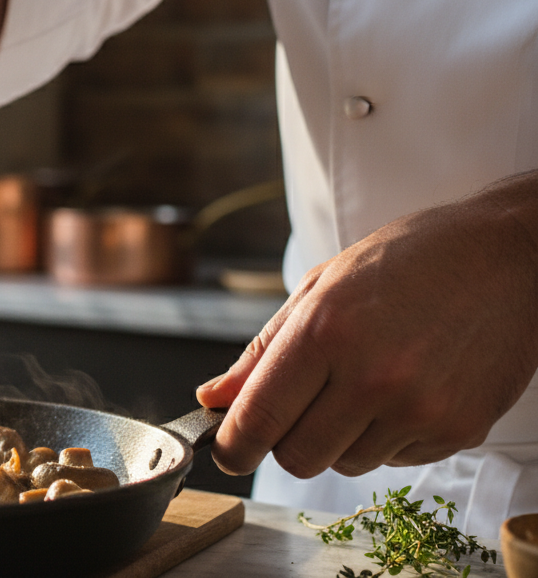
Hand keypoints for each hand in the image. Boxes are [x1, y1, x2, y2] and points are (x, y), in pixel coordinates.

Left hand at [196, 172, 537, 477]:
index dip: (232, 446)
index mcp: (326, 332)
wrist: (509, 256)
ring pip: (345, 464)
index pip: (258, 418)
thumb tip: (214, 397)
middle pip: (297, 458)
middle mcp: (372, 377)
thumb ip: (263, 351)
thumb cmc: (411, 260)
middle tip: (297, 410)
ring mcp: (419, 409)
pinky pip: (395, 460)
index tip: (227, 451)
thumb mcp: (322, 287)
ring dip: (339, 438)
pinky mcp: (457, 429)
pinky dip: (386, 436)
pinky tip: (402, 390)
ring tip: (363, 383)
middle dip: (284, 442)